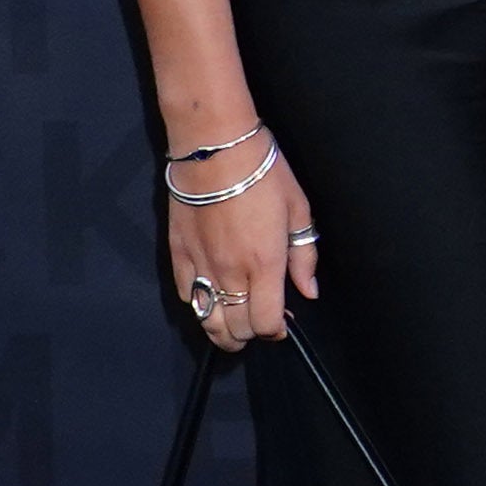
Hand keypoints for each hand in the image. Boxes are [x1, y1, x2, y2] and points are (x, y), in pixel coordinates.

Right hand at [163, 134, 317, 349]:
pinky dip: (198, 304)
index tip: (282, 324)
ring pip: (206, 319)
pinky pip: (185, 294)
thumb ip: (303, 256)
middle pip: (236, 328)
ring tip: (232, 329)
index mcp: (265, 264)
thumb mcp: (298, 211)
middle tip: (259, 326)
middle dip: (250, 335)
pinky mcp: (177, 254)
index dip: (276, 331)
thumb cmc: (262, 174)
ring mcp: (201, 265)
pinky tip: (209, 300)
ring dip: (220, 331)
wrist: (215, 150)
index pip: (266, 321)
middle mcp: (231, 272)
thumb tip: (308, 290)